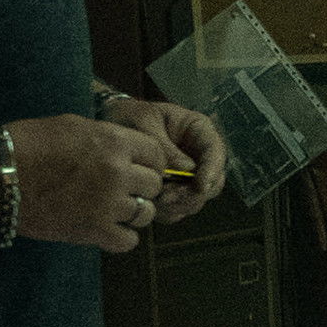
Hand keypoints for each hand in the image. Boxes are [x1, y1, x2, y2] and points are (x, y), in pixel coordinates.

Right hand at [7, 113, 176, 252]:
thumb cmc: (29, 142)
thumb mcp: (75, 126)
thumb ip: (108, 138)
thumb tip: (128, 149)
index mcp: (115, 142)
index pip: (158, 155)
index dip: (149, 162)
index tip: (137, 168)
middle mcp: (118, 173)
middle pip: (154, 185)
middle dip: (142, 187)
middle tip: (122, 189)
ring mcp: (107, 204)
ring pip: (146, 213)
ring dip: (134, 212)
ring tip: (113, 209)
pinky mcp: (92, 231)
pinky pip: (128, 240)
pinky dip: (121, 236)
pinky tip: (106, 228)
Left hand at [101, 97, 230, 221]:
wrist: (110, 124)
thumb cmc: (129, 115)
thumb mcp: (144, 122)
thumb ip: (163, 145)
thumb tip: (185, 169)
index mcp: (198, 131)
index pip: (215, 152)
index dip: (212, 171)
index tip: (200, 186)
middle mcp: (198, 155)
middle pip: (212, 182)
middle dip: (193, 194)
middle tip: (168, 198)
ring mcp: (188, 176)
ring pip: (197, 198)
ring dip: (180, 205)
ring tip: (154, 201)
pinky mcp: (175, 191)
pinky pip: (180, 208)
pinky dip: (169, 211)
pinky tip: (151, 206)